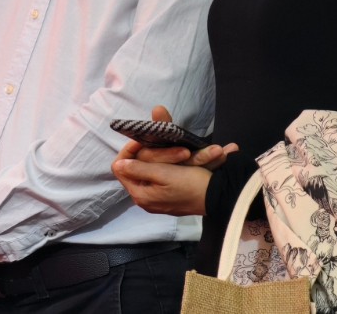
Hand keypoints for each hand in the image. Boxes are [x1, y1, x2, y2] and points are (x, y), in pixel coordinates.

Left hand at [111, 106, 235, 216]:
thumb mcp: (163, 173)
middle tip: (166, 143)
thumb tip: (117, 165)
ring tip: (180, 151)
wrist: (219, 197)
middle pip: (137, 166)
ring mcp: (158, 198)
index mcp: (140, 194)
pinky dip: (170, 163)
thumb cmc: (190, 184)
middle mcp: (146, 198)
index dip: (128, 150)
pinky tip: (182, 156)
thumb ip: (138, 169)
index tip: (142, 137)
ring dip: (162, 155)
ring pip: (151, 168)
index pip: (120, 167)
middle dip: (151, 151)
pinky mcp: (170, 195)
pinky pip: (163, 174)